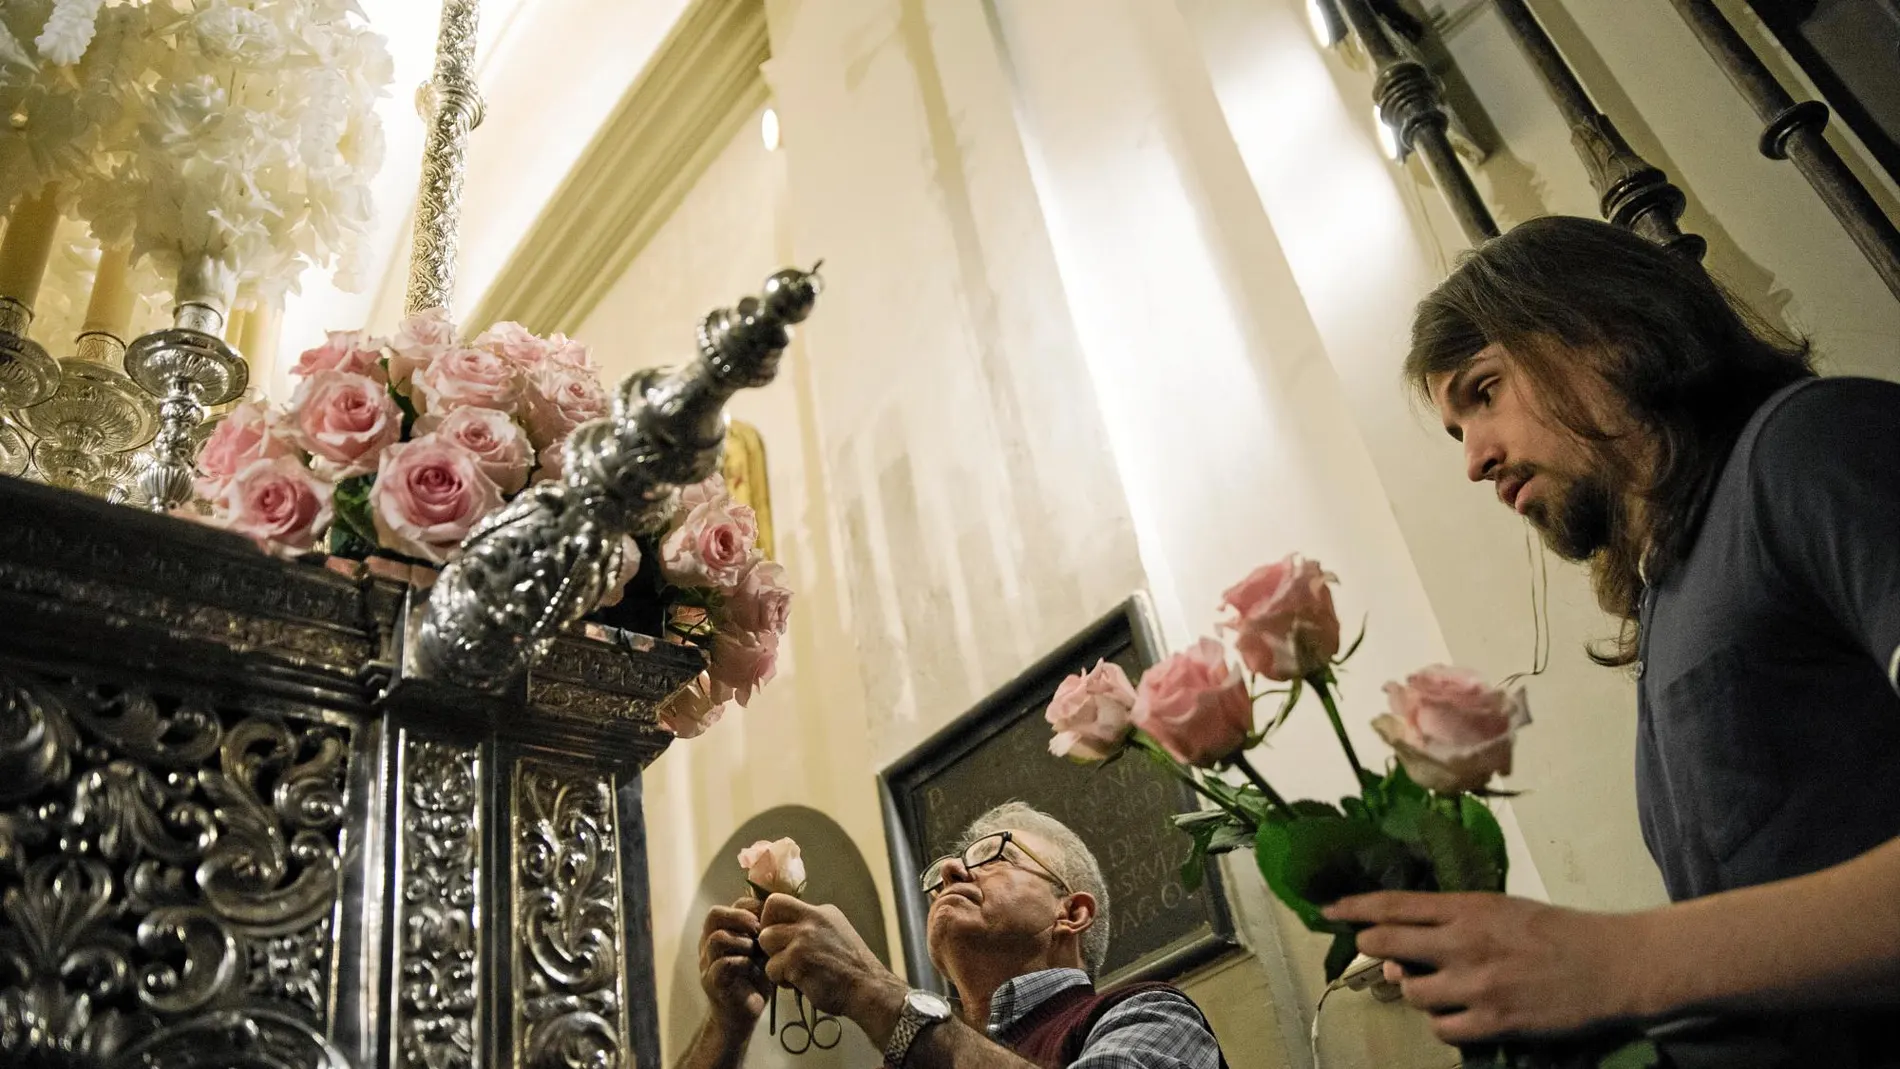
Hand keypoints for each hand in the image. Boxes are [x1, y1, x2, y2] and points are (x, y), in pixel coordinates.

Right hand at [699, 896, 771, 1033]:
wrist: (743, 1014)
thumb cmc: (755, 978)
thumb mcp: (761, 949)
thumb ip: (764, 930)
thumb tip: (782, 906)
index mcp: (718, 932)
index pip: (727, 906)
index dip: (748, 907)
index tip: (768, 917)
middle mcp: (707, 944)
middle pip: (715, 915)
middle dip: (741, 917)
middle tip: (760, 929)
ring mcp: (707, 963)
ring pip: (718, 938)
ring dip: (743, 942)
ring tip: (757, 953)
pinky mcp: (712, 982)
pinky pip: (723, 964)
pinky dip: (743, 962)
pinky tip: (754, 969)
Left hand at [757, 893, 906, 1042]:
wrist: (868, 988)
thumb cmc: (852, 969)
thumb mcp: (836, 934)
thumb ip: (812, 928)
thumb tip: (786, 930)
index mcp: (822, 912)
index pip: (780, 901)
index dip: (771, 918)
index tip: (777, 935)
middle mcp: (812, 919)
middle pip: (769, 914)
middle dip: (769, 936)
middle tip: (780, 954)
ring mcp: (804, 938)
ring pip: (766, 941)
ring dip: (775, 960)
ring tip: (793, 972)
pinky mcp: (797, 960)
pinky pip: (772, 968)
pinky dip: (782, 980)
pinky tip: (800, 983)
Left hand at [1324, 892, 1646, 1043]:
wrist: (1612, 964)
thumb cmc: (1558, 931)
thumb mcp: (1502, 909)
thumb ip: (1454, 921)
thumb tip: (1406, 943)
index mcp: (1468, 908)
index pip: (1395, 905)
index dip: (1356, 908)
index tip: (1329, 910)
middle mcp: (1465, 943)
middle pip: (1389, 945)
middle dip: (1373, 949)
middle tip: (1375, 953)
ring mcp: (1478, 984)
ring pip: (1411, 993)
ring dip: (1414, 991)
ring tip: (1435, 985)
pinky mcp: (1495, 1021)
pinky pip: (1442, 1028)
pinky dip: (1442, 1023)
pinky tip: (1457, 1014)